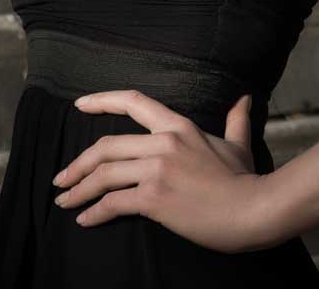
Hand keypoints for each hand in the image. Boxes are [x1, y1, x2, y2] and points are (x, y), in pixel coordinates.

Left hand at [50, 88, 280, 253]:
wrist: (257, 210)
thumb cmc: (247, 181)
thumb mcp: (238, 145)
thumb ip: (235, 120)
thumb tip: (244, 98)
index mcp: (178, 126)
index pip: (132, 102)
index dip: (101, 100)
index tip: (79, 105)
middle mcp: (163, 143)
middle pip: (105, 147)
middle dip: (77, 164)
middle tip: (61, 179)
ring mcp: (158, 169)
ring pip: (103, 174)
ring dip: (78, 189)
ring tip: (64, 201)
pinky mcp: (156, 198)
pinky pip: (113, 203)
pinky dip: (94, 212)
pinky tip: (85, 219)